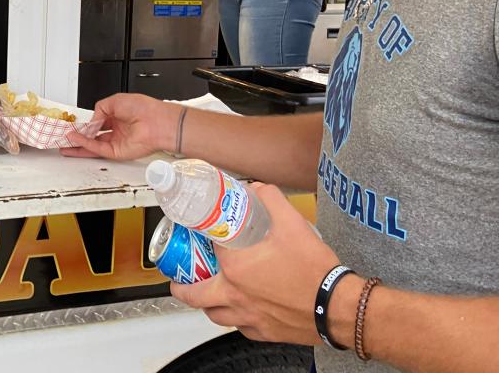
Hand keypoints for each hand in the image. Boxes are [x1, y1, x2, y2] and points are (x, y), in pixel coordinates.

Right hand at [61, 93, 176, 159]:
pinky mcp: (117, 152)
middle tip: (65, 137)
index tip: (74, 124)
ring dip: (79, 143)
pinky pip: (98, 148)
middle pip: (93, 136)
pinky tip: (76, 140)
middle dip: (79, 137)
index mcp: (118, 116)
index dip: (86, 123)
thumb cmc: (144, 108)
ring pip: (93, 145)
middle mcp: (117, 129)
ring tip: (65, 141)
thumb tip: (92, 119)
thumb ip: (100, 108)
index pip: (98, 122)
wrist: (157, 122)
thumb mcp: (115, 100)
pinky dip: (86, 144)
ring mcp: (117, 141)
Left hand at [170, 184, 343, 345]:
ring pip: (215, 315)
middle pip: (196, 294)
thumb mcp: (292, 223)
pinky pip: (240, 328)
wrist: (339, 306)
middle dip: (183, 286)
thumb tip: (259, 189)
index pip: (208, 249)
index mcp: (235, 267)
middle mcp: (235, 294)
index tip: (199, 233)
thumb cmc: (316, 271)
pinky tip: (240, 311)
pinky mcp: (264, 332)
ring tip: (206, 295)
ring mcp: (248, 316)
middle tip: (180, 279)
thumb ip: (272, 200)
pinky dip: (235, 319)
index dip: (203, 237)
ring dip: (207, 305)